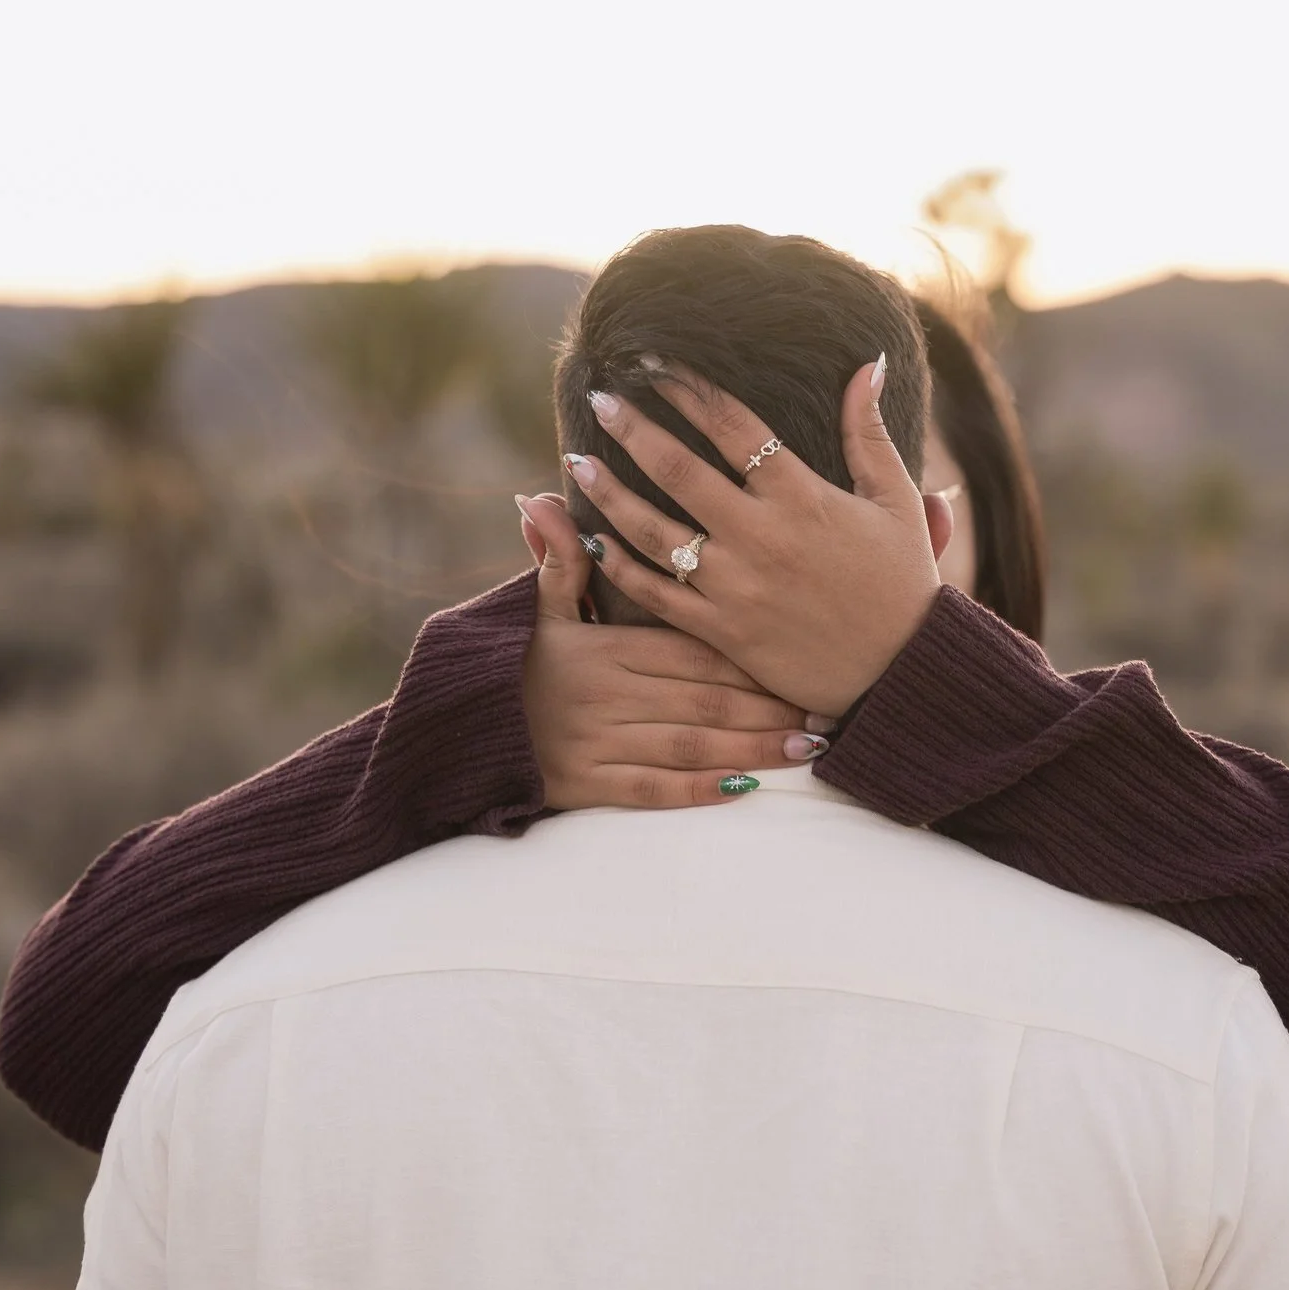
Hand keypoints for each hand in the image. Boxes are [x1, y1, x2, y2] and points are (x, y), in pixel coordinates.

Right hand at [512, 493, 820, 809]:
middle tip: (825, 707)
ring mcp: (599, 742)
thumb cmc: (517, 667)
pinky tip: (747, 790)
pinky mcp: (590, 786)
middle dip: (768, 705)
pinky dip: (703, 791)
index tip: (799, 654)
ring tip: (806, 749)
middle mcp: (607, 694)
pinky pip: (656, 790)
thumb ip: (558, 561)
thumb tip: (546, 498)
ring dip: (753, 748)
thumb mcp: (537, 612)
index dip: (748, 652)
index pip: (691, 645)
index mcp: (605, 647)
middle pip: (705, 697)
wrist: (464, 734)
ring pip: (691, 744)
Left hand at [559, 356, 952, 717]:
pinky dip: (620, 567)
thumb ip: (870, 431)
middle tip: (601, 397)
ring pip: (654, 530)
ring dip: (610, 492)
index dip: (690, 389)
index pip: (733, 427)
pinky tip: (593, 539)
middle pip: (679, 470)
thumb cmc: (901, 583)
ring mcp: (735, 586)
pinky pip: (657, 594)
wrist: (901, 673)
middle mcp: (760, 536)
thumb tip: (868, 363)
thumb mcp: (896, 500)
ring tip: (577, 459)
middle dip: (634, 429)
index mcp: (802, 496)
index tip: (655, 363)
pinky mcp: (721, 631)